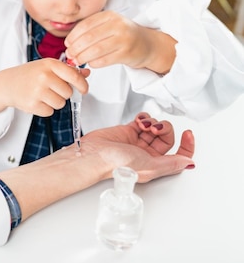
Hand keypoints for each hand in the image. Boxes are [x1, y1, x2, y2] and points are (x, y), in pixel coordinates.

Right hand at [0, 58, 89, 122]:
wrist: (7, 84)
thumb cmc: (29, 74)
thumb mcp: (47, 67)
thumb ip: (68, 70)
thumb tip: (87, 73)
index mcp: (50, 64)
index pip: (75, 76)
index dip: (83, 85)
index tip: (84, 90)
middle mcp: (44, 76)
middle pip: (68, 93)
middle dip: (63, 94)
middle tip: (51, 89)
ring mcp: (37, 91)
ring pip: (60, 104)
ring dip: (54, 102)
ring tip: (42, 95)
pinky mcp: (32, 105)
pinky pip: (50, 112)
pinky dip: (45, 109)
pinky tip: (36, 100)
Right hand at [0, 112, 193, 219]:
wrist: (93, 154)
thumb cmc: (115, 164)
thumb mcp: (149, 166)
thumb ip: (171, 164)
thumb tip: (189, 163)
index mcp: (155, 164)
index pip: (179, 154)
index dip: (187, 144)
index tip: (189, 133)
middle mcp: (148, 153)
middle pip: (167, 137)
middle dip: (165, 129)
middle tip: (156, 128)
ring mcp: (137, 141)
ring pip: (156, 127)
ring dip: (154, 122)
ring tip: (144, 124)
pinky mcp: (127, 130)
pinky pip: (142, 120)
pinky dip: (144, 117)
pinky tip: (139, 120)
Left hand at [64, 10, 175, 74]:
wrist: (147, 44)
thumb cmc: (123, 35)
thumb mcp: (108, 25)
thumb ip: (91, 30)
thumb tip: (69, 44)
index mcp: (109, 16)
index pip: (84, 25)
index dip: (73, 37)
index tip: (67, 44)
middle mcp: (117, 25)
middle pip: (88, 38)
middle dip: (75, 49)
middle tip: (69, 55)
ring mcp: (123, 39)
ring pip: (95, 50)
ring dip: (82, 57)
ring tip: (77, 61)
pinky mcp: (127, 53)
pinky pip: (104, 60)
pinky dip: (94, 63)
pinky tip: (91, 63)